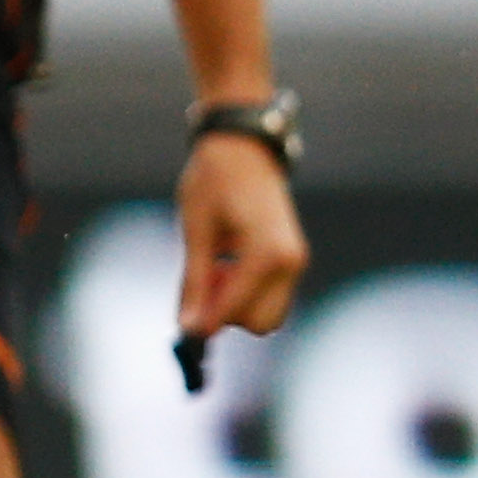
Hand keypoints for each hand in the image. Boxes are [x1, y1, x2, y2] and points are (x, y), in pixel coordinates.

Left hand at [174, 131, 305, 342]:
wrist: (243, 148)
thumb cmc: (213, 182)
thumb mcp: (195, 232)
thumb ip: (194, 281)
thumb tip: (188, 327)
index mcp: (267, 253)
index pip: (236, 308)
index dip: (206, 322)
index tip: (182, 329)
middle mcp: (290, 262)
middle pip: (260, 323)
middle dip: (227, 312)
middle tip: (203, 280)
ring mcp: (295, 262)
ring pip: (267, 314)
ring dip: (237, 303)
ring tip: (215, 266)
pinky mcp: (291, 260)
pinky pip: (269, 295)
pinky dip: (245, 291)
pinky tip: (227, 261)